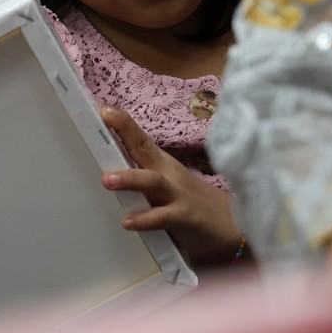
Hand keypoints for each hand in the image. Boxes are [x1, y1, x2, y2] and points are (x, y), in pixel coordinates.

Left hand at [99, 104, 243, 264]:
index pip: (140, 137)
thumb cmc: (188, 198)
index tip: (104, 109)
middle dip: (125, 133)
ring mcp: (176, 193)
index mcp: (160, 161)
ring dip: (129, 179)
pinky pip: (162, 217)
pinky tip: (127, 221)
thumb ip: (140, 170)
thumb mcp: (164, 179)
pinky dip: (145, 219)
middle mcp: (167, 172)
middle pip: (145, 148)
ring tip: (106, 180)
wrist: (228, 223)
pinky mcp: (184, 217)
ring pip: (152, 181)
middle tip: (102, 123)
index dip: (123, 122)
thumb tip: (102, 165)